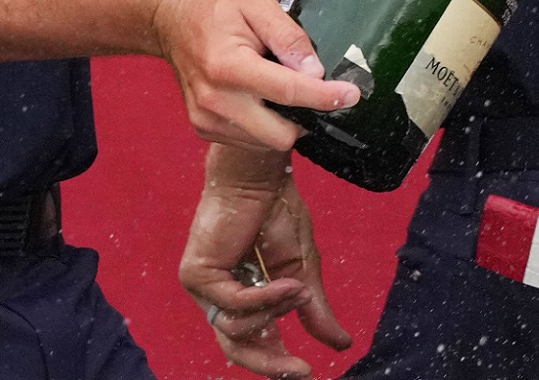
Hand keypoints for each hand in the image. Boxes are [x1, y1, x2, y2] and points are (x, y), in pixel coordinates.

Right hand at [150, 0, 359, 148]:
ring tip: (274, 83)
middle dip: (304, 119)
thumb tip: (316, 71)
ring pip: (266, 143)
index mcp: (227, 67)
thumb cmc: (216, 6)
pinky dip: (263, 125)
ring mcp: (206, 119)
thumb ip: (289, 37)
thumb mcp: (258, 4)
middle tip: (314, 91)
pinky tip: (258, 96)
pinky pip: (249, 141)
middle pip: (280, 135)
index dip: (325, 97)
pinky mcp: (203, 129)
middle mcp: (214, 101)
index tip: (352, 95)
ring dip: (283, 122)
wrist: (170, 16)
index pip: (287, 92)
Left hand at [181, 146, 352, 377]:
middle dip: (270, 362)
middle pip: (236, 348)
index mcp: (243, 297)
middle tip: (301, 369)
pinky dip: (264, 297)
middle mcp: (220, 297)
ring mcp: (204, 287)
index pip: (253, 343)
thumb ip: (314, 309)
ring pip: (236, 330)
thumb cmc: (279, 214)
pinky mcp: (197, 275)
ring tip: (297, 288)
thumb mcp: (303, 271)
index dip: (276, 362)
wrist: (263, 178)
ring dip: (274, 312)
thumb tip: (341, 344)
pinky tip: (286, 283)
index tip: (307, 372)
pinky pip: (234, 303)